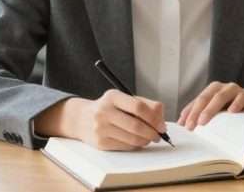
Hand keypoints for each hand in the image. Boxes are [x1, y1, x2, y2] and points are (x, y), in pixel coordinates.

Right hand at [34, 90, 164, 150]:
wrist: (82, 119)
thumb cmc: (110, 108)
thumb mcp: (125, 99)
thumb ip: (147, 105)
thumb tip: (161, 122)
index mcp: (113, 97)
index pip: (138, 107)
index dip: (154, 117)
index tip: (161, 125)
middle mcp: (104, 112)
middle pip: (136, 125)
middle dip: (152, 132)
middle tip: (159, 135)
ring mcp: (100, 129)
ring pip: (132, 138)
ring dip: (146, 140)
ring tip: (150, 138)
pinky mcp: (100, 143)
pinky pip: (125, 146)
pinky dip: (136, 145)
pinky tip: (137, 141)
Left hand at [178, 81, 243, 129]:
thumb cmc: (231, 108)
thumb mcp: (216, 110)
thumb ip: (199, 113)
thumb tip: (181, 123)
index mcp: (215, 89)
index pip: (200, 99)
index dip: (191, 111)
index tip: (185, 125)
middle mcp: (227, 88)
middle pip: (211, 96)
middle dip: (201, 110)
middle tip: (195, 124)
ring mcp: (240, 91)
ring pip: (225, 95)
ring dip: (214, 107)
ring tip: (208, 118)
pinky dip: (238, 104)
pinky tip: (233, 112)